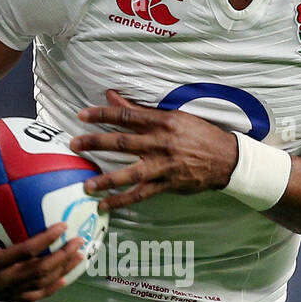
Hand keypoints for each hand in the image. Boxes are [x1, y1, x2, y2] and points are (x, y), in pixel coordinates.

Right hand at [0, 164, 83, 301]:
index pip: (25, 252)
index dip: (46, 240)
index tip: (63, 226)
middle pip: (39, 272)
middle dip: (62, 258)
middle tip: (80, 241)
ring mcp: (0, 292)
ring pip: (38, 286)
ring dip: (61, 273)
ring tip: (79, 258)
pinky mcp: (0, 297)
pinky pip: (30, 295)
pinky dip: (48, 287)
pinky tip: (62, 277)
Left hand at [71, 90, 238, 210]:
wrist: (226, 158)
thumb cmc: (198, 134)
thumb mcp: (172, 116)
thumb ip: (139, 109)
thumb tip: (112, 95)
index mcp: (163, 122)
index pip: (127, 115)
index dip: (103, 114)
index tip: (82, 115)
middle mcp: (161, 142)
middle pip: (123, 142)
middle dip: (96, 142)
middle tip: (74, 144)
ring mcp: (164, 165)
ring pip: (130, 172)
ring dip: (106, 180)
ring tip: (86, 185)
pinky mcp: (168, 184)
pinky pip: (141, 194)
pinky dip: (122, 200)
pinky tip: (105, 205)